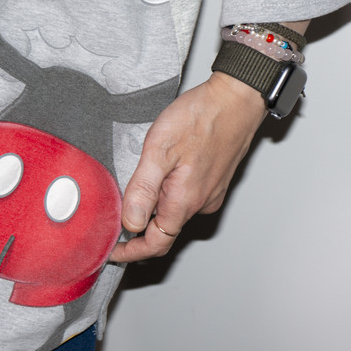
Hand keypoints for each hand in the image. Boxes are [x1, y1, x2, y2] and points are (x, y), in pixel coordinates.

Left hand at [109, 71, 266, 261]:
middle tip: (113, 226)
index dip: (131, 252)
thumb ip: (143, 189)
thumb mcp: (160, 149)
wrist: (238, 98)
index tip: (112, 252)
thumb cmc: (201, 117)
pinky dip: (168, 198)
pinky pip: (186, 200)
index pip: (155, 244)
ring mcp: (210, 193)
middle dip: (138, 233)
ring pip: (175, 215)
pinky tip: (159, 179)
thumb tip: (131, 222)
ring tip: (132, 195)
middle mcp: (200, 203)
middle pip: (164, 232)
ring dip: (153, 212)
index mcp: (184, 200)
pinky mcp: (214, 181)